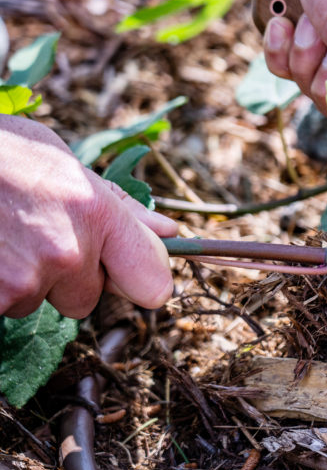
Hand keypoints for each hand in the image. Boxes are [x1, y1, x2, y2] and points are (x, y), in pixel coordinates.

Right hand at [0, 116, 177, 318]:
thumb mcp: (62, 161)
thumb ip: (116, 205)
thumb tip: (168, 232)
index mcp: (95, 213)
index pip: (152, 283)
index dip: (139, 279)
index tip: (126, 271)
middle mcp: (66, 252)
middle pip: (89, 298)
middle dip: (68, 275)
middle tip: (32, 233)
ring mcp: (22, 281)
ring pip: (39, 302)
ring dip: (24, 279)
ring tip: (0, 232)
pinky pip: (4, 308)